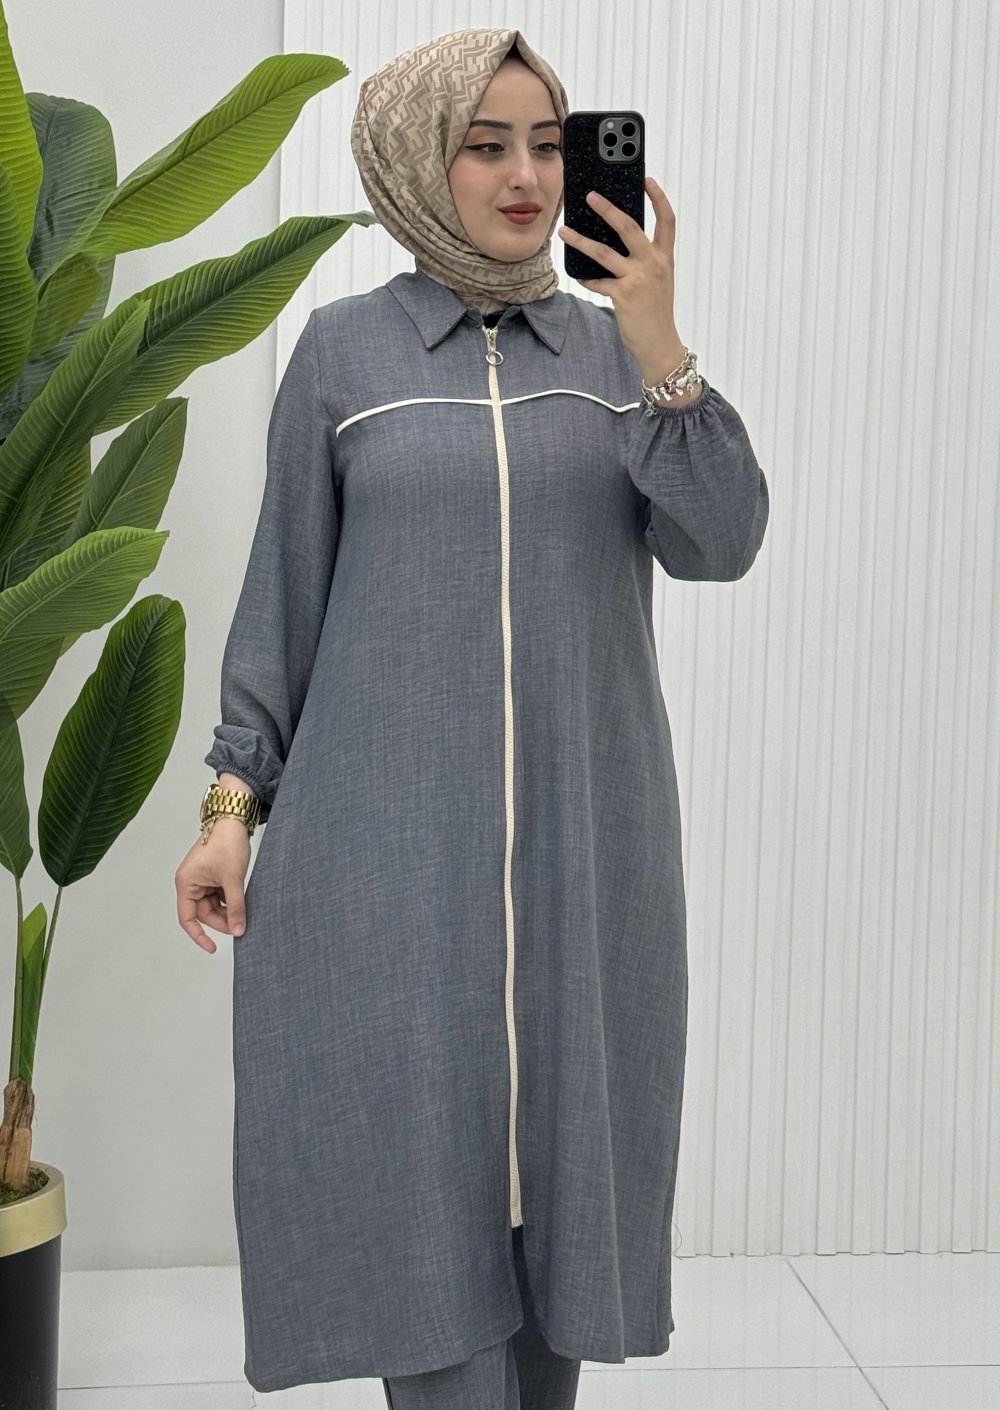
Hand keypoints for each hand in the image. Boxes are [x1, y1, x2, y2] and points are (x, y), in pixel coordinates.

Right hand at [175, 820, 249, 952]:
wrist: (234, 819)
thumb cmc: (227, 843)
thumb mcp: (232, 879)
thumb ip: (235, 907)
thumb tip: (238, 930)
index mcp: (186, 883)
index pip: (187, 918)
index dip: (199, 936)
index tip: (213, 948)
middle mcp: (190, 882)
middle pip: (203, 913)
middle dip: (221, 920)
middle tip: (240, 926)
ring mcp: (202, 879)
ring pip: (213, 905)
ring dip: (227, 910)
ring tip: (243, 912)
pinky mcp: (213, 875)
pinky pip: (219, 895)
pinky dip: (230, 900)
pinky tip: (242, 902)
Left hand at [558, 176, 679, 373]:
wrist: (659, 344)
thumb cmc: (656, 312)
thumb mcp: (658, 281)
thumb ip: (644, 261)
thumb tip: (617, 244)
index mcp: (664, 258)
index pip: (667, 220)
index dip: (658, 198)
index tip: (647, 180)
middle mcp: (653, 264)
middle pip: (629, 227)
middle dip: (608, 208)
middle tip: (591, 196)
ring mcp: (638, 279)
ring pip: (604, 252)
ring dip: (581, 240)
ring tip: (564, 231)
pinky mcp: (623, 295)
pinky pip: (597, 281)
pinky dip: (586, 278)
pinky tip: (577, 275)